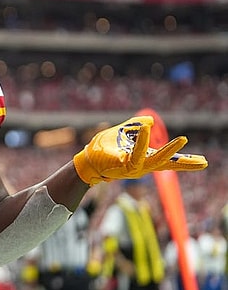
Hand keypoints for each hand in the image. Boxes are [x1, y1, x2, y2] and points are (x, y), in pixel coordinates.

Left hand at [73, 116, 207, 184]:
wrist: (86, 160)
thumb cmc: (103, 149)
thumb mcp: (123, 134)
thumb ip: (137, 126)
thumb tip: (150, 122)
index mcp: (145, 159)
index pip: (168, 161)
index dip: (185, 161)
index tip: (203, 162)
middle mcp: (142, 166)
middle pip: (168, 165)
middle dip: (185, 163)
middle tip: (204, 162)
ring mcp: (133, 168)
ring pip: (155, 161)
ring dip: (169, 151)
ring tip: (183, 140)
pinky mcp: (122, 166)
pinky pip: (136, 154)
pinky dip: (142, 142)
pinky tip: (146, 130)